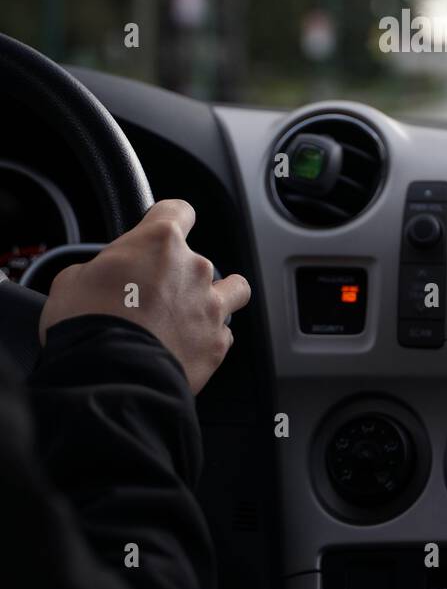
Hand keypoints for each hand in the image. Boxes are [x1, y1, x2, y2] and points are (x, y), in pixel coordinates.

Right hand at [39, 199, 250, 392]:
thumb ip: (99, 269)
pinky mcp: (217, 344)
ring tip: (192, 314)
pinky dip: (208, 340)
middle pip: (198, 259)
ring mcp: (211, 306)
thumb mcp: (72, 280)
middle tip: (150, 297)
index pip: (178, 210)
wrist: (110, 377)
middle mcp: (194, 267)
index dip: (168, 219)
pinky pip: (223, 334)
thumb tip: (101, 278)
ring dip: (215, 297)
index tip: (160, 230)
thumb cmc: (87, 324)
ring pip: (233, 289)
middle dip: (177, 275)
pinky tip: (186, 349)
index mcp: (160, 242)